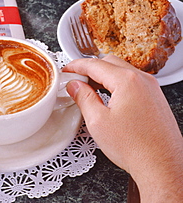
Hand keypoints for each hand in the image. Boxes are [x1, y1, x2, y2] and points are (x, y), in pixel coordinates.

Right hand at [63, 55, 182, 201]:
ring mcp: (151, 88)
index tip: (67, 70)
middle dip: (90, 68)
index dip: (77, 66)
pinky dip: (117, 83)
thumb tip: (75, 86)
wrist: (162, 167)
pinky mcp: (155, 98)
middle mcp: (142, 80)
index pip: (95, 64)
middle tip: (76, 79)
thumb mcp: (98, 122)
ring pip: (122, 71)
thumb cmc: (136, 148)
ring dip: (104, 76)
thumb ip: (83, 98)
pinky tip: (108, 97)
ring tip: (90, 90)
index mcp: (127, 81)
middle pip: (109, 63)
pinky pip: (132, 81)